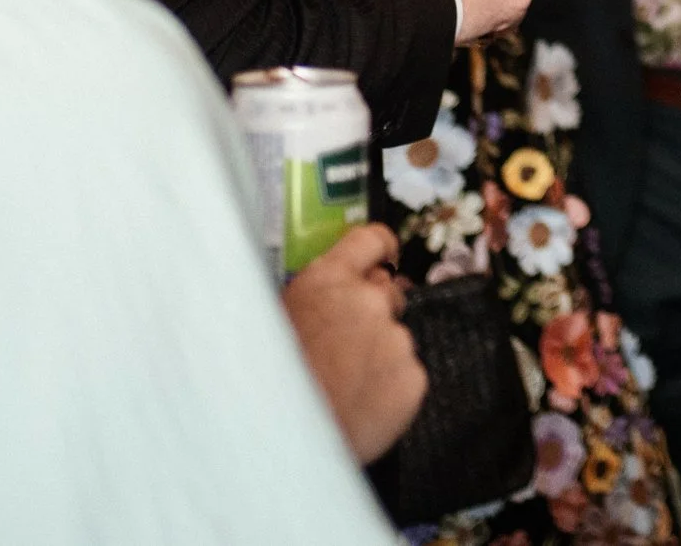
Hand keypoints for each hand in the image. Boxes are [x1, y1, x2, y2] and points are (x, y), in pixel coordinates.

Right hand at [280, 223, 423, 463]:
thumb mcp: (275, 322)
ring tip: (343, 387)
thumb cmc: (268, 384)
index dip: (380, 249)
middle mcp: (366, 302)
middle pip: (388, 293)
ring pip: (395, 341)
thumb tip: (337, 291)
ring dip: (378, 357)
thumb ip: (317, 298)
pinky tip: (359, 404)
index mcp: (326, 281)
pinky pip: (406, 376)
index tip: (385, 257)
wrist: (278, 441)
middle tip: (345, 349)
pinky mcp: (412, 378)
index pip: (371, 239)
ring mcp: (394, 340)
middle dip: (374, 315)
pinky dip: (389, 390)